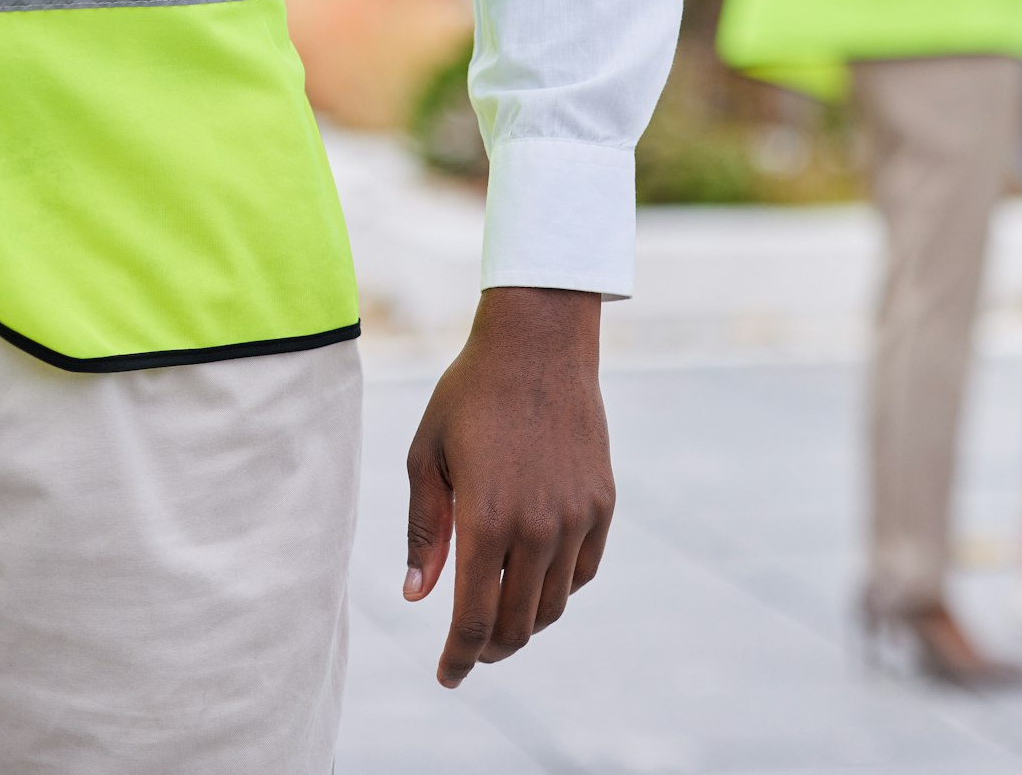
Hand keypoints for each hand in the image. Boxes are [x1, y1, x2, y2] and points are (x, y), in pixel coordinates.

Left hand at [404, 287, 613, 687]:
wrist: (540, 344)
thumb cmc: (470, 395)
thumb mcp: (427, 457)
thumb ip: (424, 531)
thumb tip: (419, 594)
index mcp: (485, 519)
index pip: (473, 620)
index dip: (458, 659)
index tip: (448, 677)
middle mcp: (537, 526)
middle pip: (518, 624)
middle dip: (490, 648)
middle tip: (471, 649)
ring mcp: (576, 515)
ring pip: (554, 603)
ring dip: (526, 621)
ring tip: (502, 614)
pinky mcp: (602, 501)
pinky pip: (584, 568)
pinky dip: (560, 587)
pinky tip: (537, 577)